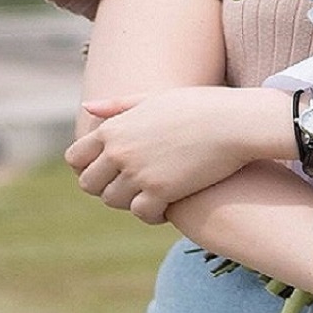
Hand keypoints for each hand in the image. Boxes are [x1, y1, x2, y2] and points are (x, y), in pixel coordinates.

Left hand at [64, 87, 291, 223]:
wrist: (236, 122)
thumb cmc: (202, 105)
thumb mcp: (157, 98)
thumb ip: (120, 105)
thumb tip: (87, 108)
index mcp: (115, 127)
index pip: (76, 157)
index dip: (88, 167)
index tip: (109, 171)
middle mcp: (120, 151)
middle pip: (90, 184)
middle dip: (107, 187)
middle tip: (133, 186)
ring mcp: (139, 173)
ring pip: (114, 201)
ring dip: (130, 201)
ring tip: (152, 195)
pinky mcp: (161, 192)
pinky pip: (142, 213)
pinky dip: (152, 214)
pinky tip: (168, 207)